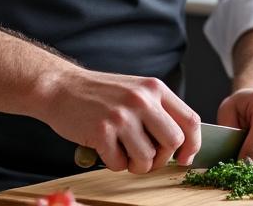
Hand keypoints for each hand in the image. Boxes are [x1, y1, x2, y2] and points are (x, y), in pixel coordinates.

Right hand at [38, 66, 200, 173]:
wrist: (60, 87)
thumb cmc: (98, 94)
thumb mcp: (135, 91)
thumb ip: (157, 111)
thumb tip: (180, 143)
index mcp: (154, 88)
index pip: (190, 120)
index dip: (192, 144)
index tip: (184, 157)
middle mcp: (141, 100)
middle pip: (173, 142)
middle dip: (161, 158)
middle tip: (146, 157)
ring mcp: (122, 116)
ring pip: (147, 159)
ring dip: (135, 165)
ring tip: (122, 152)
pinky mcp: (101, 132)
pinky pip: (120, 164)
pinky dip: (114, 163)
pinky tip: (105, 148)